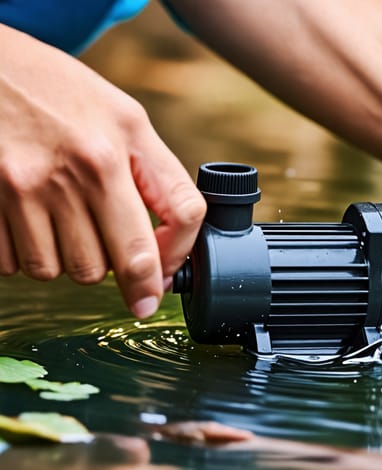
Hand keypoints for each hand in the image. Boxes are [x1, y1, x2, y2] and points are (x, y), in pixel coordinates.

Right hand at [0, 25, 204, 317]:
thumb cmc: (59, 91)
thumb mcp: (124, 118)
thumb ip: (155, 175)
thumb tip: (168, 246)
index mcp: (119, 148)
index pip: (179, 217)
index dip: (175, 259)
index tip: (161, 281)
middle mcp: (77, 171)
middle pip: (111, 265)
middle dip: (113, 268)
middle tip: (107, 247)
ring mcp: (24, 189)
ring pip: (61, 272)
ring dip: (66, 260)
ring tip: (62, 221)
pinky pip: (14, 265)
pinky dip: (24, 254)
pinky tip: (26, 219)